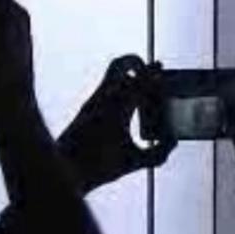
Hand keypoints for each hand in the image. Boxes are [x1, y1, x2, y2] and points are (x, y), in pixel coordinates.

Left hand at [58, 55, 177, 192]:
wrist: (62, 170)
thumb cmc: (96, 165)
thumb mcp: (132, 162)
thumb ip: (157, 153)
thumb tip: (171, 141)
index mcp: (118, 107)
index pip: (140, 79)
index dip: (153, 73)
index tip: (161, 68)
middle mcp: (104, 98)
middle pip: (120, 65)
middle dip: (136, 63)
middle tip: (150, 72)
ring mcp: (93, 103)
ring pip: (111, 75)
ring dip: (128, 76)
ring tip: (142, 91)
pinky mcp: (86, 110)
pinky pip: (106, 89)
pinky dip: (120, 90)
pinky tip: (127, 107)